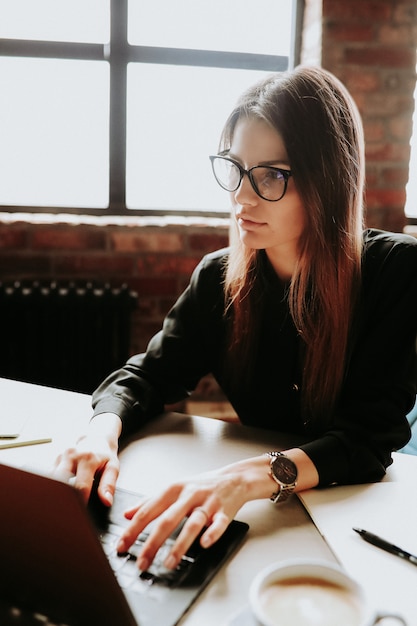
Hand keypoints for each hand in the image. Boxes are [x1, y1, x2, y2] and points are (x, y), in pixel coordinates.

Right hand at [52, 412, 121, 504]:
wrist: (96, 436)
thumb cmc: (104, 453)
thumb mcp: (113, 466)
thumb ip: (109, 484)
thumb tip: (107, 501)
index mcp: (87, 458)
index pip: (80, 486)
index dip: (80, 502)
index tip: (80, 514)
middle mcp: (71, 456)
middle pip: (60, 482)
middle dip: (62, 498)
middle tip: (66, 511)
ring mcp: (60, 456)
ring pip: (51, 479)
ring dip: (55, 492)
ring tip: (59, 503)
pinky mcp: (54, 459)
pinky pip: (49, 476)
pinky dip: (52, 485)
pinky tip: (57, 492)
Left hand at [116, 455, 271, 570]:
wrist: (234, 478)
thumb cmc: (201, 485)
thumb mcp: (173, 488)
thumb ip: (150, 501)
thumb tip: (127, 513)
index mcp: (173, 489)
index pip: (149, 510)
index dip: (133, 529)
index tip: (121, 545)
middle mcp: (189, 494)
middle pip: (167, 519)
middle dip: (152, 543)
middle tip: (141, 562)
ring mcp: (207, 503)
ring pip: (191, 524)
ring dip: (179, 545)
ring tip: (168, 563)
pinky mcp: (224, 511)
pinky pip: (218, 524)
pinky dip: (211, 533)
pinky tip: (204, 544)